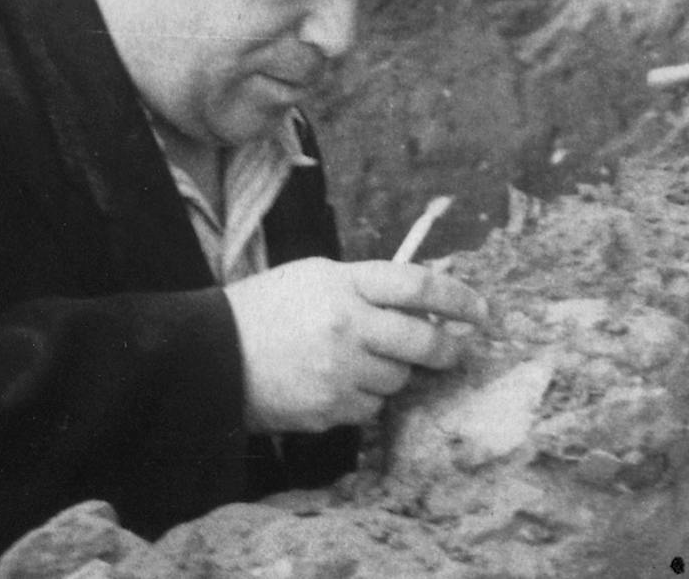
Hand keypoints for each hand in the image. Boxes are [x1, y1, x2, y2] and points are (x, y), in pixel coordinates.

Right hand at [223, 257, 487, 432]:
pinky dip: (365, 399)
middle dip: (447, 348)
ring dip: (394, 372)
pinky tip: (339, 384)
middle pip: (423, 341)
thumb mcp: (317, 276)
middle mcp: (347, 327)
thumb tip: (425, 300)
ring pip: (398, 380)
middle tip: (452, 349)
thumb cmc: (266, 307)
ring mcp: (337, 373)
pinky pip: (370, 410)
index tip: (481, 310)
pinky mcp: (326, 411)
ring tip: (364, 361)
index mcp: (345, 284)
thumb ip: (369, 285)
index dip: (458, 298)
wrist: (208, 356)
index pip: (419, 285)